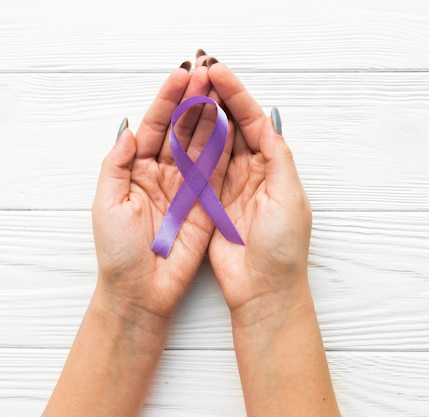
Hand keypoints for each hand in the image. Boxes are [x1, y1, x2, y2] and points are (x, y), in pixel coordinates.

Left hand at [91, 60, 232, 325]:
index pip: (156, 127)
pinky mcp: (207, 203)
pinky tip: (232, 125)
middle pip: (182, 130)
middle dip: (194, 101)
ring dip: (211, 118)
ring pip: (202, 145)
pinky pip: (217, 171)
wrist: (142, 289)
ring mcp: (187, 187)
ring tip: (222, 91)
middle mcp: (164, 173)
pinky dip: (225, 148)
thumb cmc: (118, 251)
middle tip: (208, 74)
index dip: (168, 101)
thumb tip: (130, 130)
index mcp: (137, 169)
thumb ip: (117, 164)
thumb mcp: (107, 202)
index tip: (182, 77)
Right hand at [203, 62, 339, 416]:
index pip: (254, 122)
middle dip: (217, 98)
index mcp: (274, 166)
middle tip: (197, 70)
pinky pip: (198, 167)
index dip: (236, 96)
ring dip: (201, 116)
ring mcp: (230, 185)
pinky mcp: (210, 202)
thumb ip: (278, 157)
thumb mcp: (289, 197)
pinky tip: (177, 125)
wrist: (264, 289)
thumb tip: (268, 120)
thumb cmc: (283, 247)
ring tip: (185, 89)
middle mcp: (253, 171)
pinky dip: (188, 146)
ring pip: (213, 141)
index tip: (217, 73)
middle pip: (233, 125)